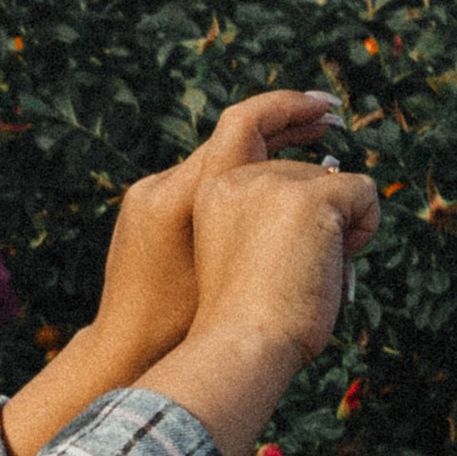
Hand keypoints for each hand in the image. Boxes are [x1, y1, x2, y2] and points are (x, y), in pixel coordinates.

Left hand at [90, 86, 350, 378]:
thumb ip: (271, 218)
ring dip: (265, 150)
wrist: (128, 347)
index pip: (243, 126)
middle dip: (283, 125)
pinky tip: (275, 190)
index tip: (324, 108)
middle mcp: (158, 186)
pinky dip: (243, 177)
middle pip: (232, 137)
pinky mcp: (146, 213)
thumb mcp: (242, 268)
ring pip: (221, 160)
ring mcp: (148, 197)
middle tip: (328, 119)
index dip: (288, 110)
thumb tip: (324, 179)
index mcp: (178, 196)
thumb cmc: (190, 323)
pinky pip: (206, 182)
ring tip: (311, 145)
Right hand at [132, 163, 381, 455]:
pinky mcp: (309, 197)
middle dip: (317, 224)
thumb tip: (347, 190)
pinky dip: (365, 228)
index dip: (292, 226)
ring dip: (338, 227)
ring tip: (310, 270)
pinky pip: (363, 190)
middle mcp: (239, 179)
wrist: (241, 347)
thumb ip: (275, 223)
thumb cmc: (251, 321)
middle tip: (294, 275)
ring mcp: (273, 184)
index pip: (279, 182)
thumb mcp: (250, 257)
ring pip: (335, 182)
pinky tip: (334, 263)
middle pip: (308, 177)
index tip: (274, 270)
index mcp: (216, 193)